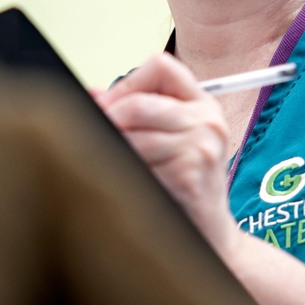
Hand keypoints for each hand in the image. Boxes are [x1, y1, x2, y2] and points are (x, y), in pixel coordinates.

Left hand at [92, 53, 241, 256]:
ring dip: (113, 154)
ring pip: (131, 137)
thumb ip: (138, 114)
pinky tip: (130, 188)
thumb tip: (92, 95)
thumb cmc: (186, 190)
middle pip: (136, 104)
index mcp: (203, 106)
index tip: (110, 107)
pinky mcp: (189, 176)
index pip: (162, 66)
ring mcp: (201, 148)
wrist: (212, 237)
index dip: (127, 84)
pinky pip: (137, 166)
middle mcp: (208, 122)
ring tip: (115, 169)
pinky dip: (124, 177)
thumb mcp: (172, 143)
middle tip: (95, 140)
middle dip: (108, 122)